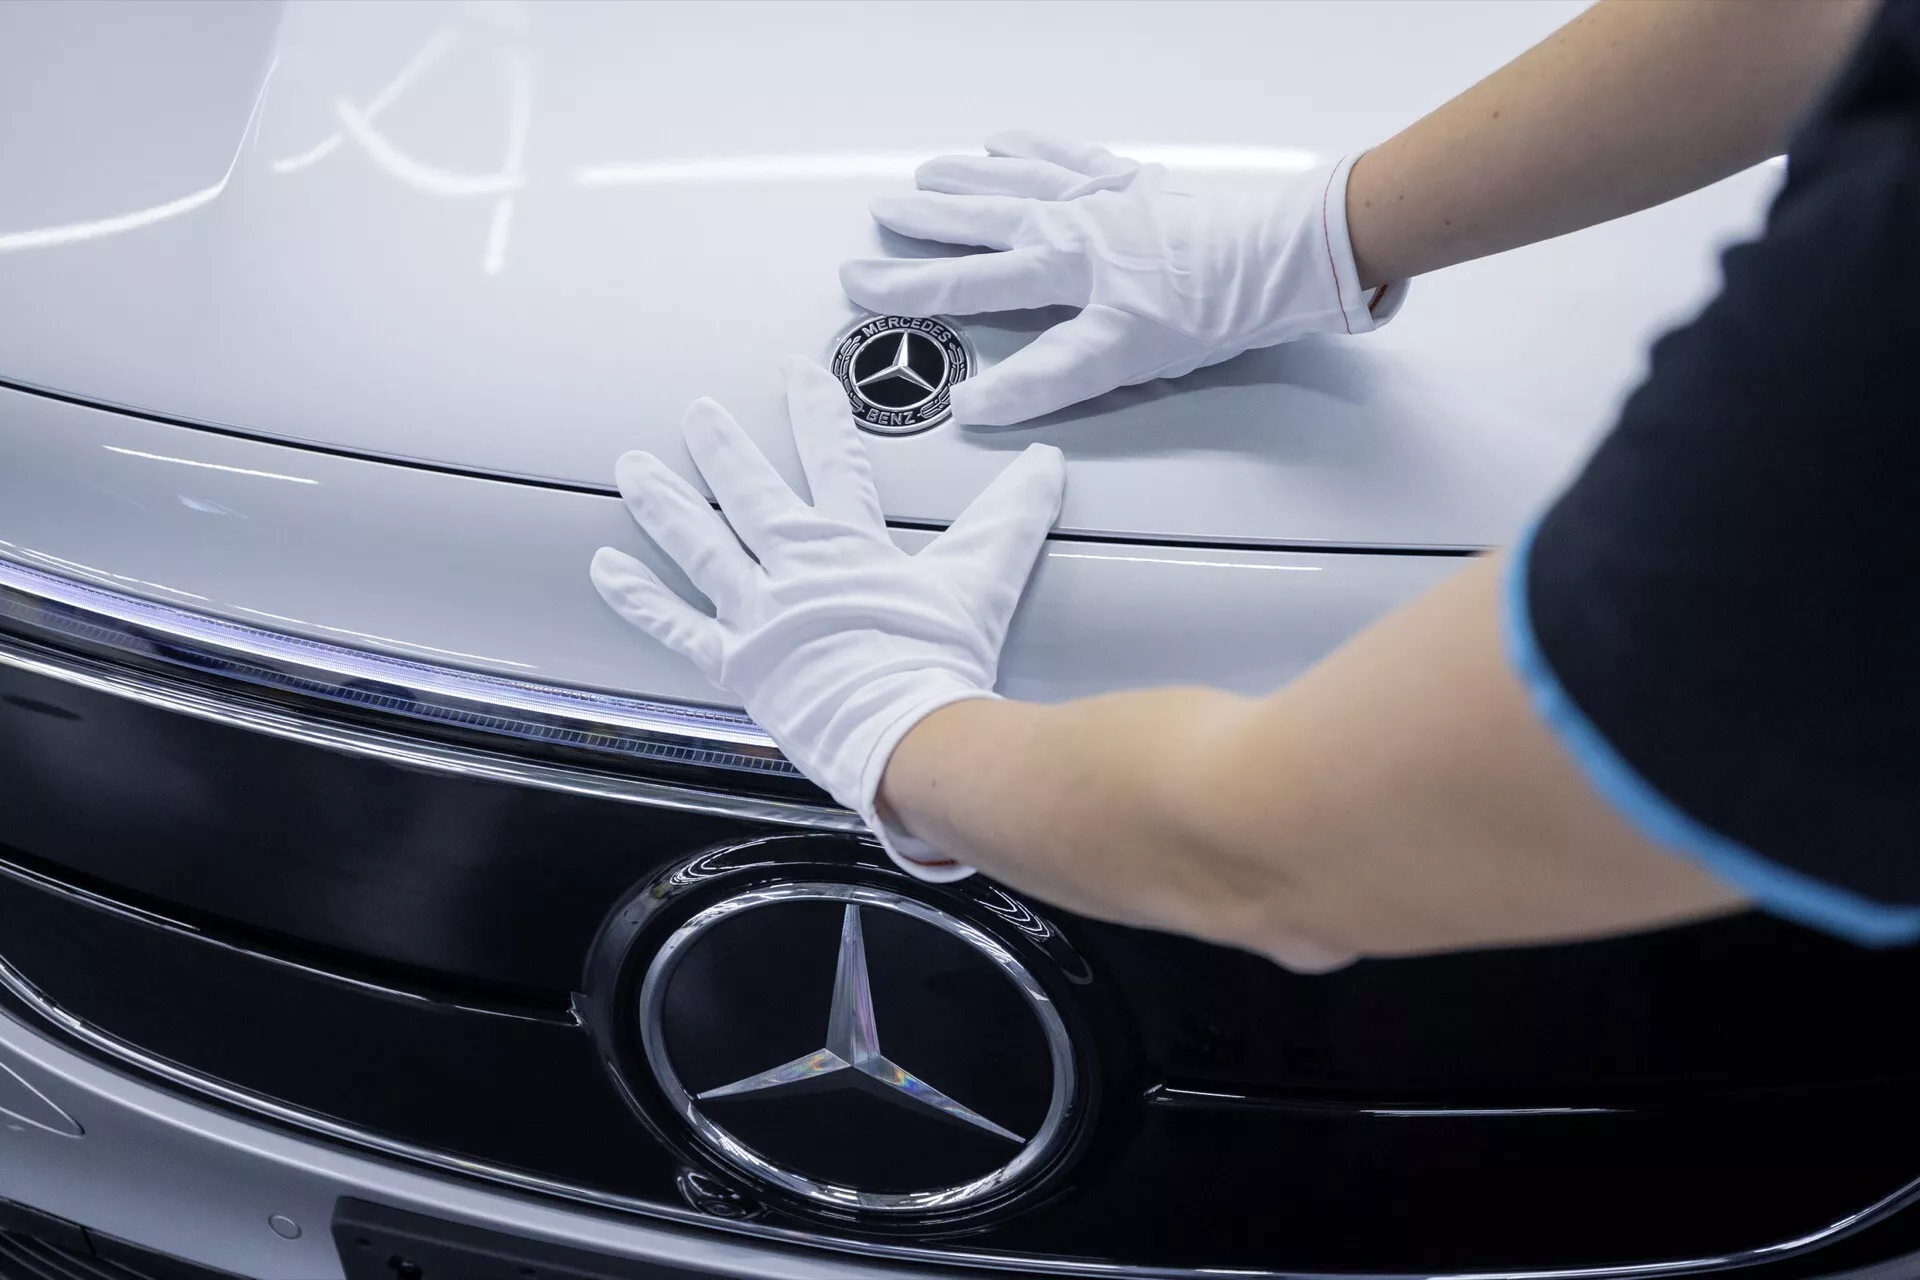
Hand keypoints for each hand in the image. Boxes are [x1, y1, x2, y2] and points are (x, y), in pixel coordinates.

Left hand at [591, 357, 1064, 880]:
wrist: (910, 733)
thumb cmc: (942, 662)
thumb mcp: (983, 580)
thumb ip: (1012, 519)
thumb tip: (1045, 466)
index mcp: (849, 544)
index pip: (832, 458)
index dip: (814, 410)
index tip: (795, 372)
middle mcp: (793, 566)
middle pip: (748, 492)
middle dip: (721, 445)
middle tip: (697, 412)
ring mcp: (756, 613)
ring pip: (698, 544)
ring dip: (663, 502)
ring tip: (631, 468)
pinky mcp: (734, 661)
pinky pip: (675, 625)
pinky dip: (638, 598)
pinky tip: (607, 568)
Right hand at [840, 131, 1406, 426]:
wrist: (1283, 256)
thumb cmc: (1210, 306)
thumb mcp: (1120, 357)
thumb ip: (1043, 381)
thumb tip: (978, 405)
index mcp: (1060, 266)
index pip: (965, 283)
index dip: (906, 288)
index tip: (858, 283)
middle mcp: (1072, 221)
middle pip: (980, 218)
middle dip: (925, 220)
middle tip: (879, 215)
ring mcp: (1102, 197)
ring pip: (1017, 178)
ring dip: (969, 176)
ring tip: (932, 170)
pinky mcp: (1136, 185)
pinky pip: (1068, 156)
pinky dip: (1034, 147)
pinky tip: (1011, 141)